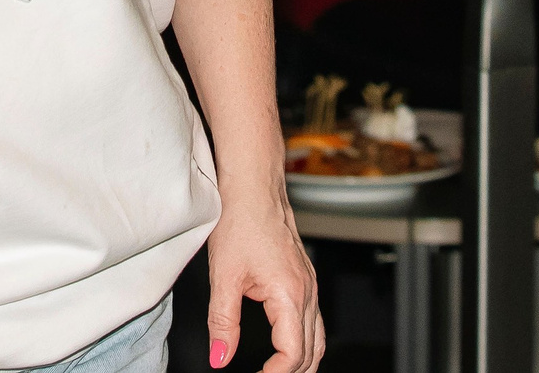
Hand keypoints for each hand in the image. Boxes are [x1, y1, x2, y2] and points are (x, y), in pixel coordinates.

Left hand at [204, 193, 322, 372]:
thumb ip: (222, 323)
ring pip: (318, 338)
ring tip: (276, 371)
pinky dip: (304, 341)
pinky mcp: (304, 277)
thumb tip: (220, 357)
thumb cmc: (240, 219)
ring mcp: (309, 283)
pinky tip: (285, 344)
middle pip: (313, 352)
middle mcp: (306, 291)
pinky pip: (313, 320)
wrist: (253, 185)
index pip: (293, 353)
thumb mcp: (223, 276)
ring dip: (302, 361)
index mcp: (290, 294)